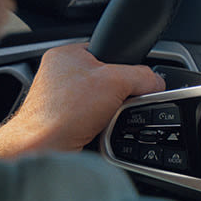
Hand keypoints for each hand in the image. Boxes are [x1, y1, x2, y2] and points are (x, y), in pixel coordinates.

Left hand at [0, 44, 163, 158]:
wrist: (44, 149)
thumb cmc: (63, 113)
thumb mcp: (115, 82)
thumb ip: (142, 76)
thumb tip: (157, 81)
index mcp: (66, 54)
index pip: (106, 51)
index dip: (123, 65)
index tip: (132, 80)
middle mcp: (59, 74)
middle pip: (106, 78)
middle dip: (117, 92)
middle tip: (118, 102)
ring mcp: (59, 98)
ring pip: (100, 100)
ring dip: (109, 111)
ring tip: (105, 118)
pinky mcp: (62, 120)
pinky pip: (92, 118)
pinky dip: (100, 124)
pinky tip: (98, 129)